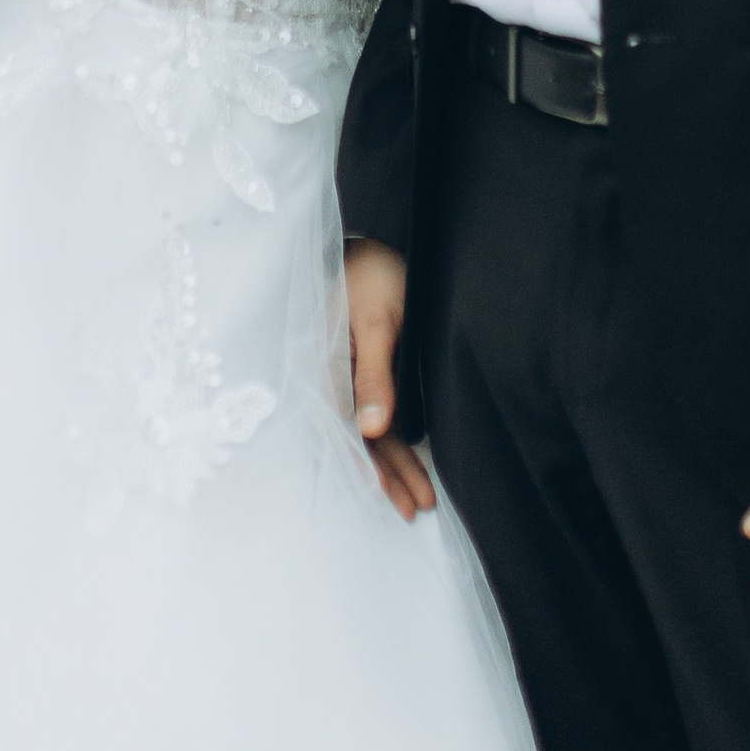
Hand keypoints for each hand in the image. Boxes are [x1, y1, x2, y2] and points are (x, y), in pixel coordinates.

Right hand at [345, 238, 435, 520]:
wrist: (365, 240)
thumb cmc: (368, 273)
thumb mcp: (376, 321)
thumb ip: (375, 375)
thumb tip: (370, 429)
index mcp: (327, 370)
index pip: (350, 434)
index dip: (372, 469)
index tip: (396, 500)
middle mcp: (334, 379)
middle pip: (362, 438)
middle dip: (390, 476)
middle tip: (419, 510)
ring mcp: (347, 375)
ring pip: (371, 430)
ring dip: (393, 463)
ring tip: (422, 499)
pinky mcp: (361, 366)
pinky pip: (374, 411)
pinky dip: (392, 438)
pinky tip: (404, 457)